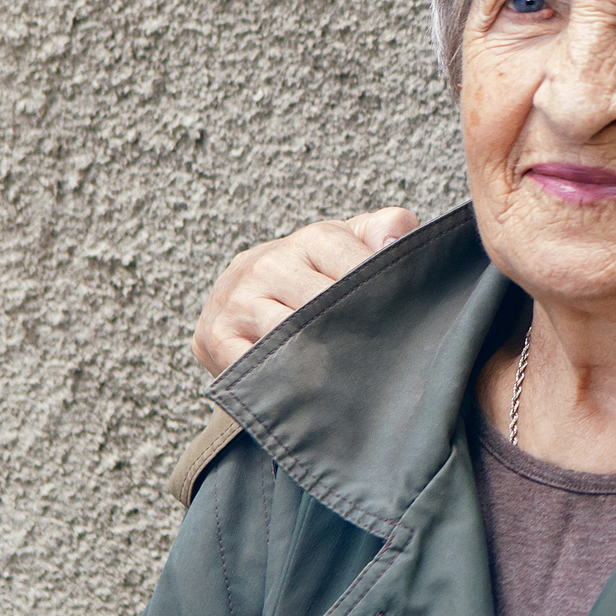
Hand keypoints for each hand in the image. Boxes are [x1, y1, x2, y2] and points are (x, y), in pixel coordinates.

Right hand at [192, 208, 417, 376]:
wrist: (241, 295)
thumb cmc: (313, 271)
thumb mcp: (351, 243)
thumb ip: (386, 227)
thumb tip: (396, 237)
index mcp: (314, 239)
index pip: (356, 265)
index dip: (380, 294)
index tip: (400, 318)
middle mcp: (271, 264)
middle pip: (324, 305)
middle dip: (355, 331)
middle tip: (381, 357)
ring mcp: (239, 300)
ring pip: (290, 335)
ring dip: (322, 359)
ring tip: (349, 375)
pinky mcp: (215, 336)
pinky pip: (252, 364)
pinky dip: (280, 379)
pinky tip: (306, 388)